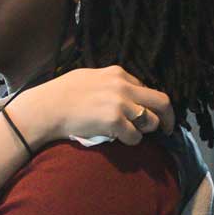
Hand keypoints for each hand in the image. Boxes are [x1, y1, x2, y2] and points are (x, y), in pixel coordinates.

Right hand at [12, 66, 173, 146]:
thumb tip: (125, 90)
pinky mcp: (114, 121)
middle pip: (161, 102)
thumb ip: (109, 82)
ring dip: (144, 130)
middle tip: (168, 130)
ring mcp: (120, 103)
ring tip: (130, 133)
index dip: (149, 104)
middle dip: (168, 118)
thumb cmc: (61, 94)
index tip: (149, 113)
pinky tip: (118, 139)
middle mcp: (123, 86)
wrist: (46, 108)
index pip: (146, 88)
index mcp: (118, 73)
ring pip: (150, 121)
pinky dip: (130, 141)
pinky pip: (135, 136)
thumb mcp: (89, 77)